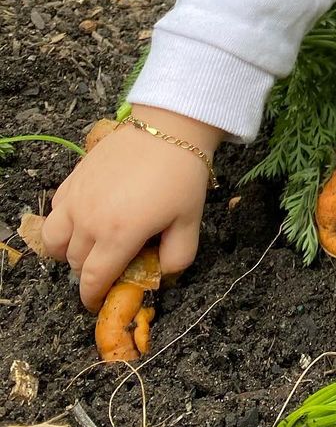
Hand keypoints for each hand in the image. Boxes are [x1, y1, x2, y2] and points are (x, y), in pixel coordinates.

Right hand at [40, 107, 220, 310]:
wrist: (169, 126)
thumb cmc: (181, 174)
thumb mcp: (189, 220)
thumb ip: (177, 257)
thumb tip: (161, 275)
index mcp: (118, 235)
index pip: (93, 280)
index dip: (93, 297)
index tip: (100, 299)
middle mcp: (89, 220)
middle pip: (76, 263)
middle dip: (90, 271)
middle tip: (110, 264)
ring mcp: (76, 198)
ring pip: (54, 240)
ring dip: (68, 250)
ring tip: (90, 244)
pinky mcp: (73, 177)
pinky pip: (54, 211)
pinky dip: (63, 222)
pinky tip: (85, 216)